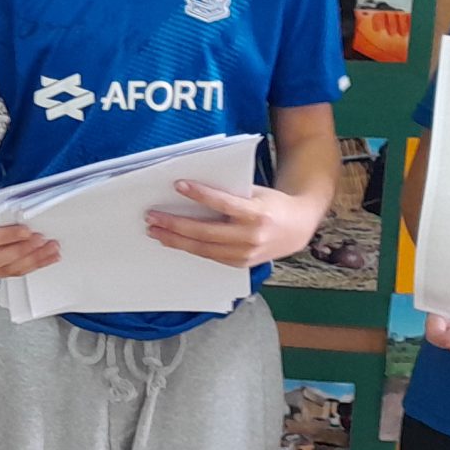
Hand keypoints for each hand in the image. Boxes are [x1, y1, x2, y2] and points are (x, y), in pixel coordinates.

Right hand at [0, 199, 58, 279]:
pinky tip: (43, 259)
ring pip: (4, 269)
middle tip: (42, 241)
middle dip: (23, 251)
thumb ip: (1, 217)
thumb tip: (26, 227)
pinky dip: (28, 266)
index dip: (8, 237)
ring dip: (31, 261)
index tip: (27, 232)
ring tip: (49, 251)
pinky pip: (9, 273)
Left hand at [145, 180, 320, 268]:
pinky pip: (210, 256)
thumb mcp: (255, 192)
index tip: (177, 185)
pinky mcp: (241, 264)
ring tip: (156, 231)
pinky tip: (174, 241)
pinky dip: (191, 248)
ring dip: (176, 240)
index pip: (222, 204)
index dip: (199, 195)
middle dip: (175, 224)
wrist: (297, 227)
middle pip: (205, 232)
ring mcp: (246, 254)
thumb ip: (230, 194)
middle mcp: (251, 236)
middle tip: (152, 216)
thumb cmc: (271, 203)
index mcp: (256, 213)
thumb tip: (192, 190)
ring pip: (203, 249)